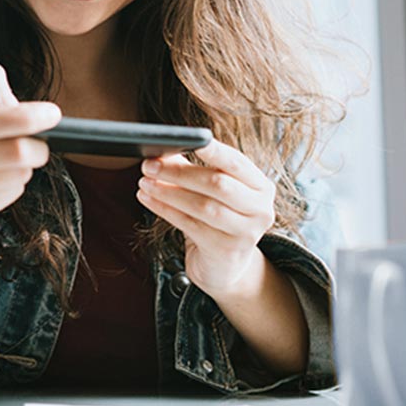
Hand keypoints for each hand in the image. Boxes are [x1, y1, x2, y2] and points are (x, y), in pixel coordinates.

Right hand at [0, 63, 60, 223]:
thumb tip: (14, 104)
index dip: (28, 118)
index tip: (52, 114)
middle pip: (14, 155)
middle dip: (38, 145)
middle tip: (39, 139)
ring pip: (17, 176)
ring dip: (24, 164)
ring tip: (10, 154)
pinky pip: (11, 194)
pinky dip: (14, 181)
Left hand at [136, 140, 276, 299]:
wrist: (225, 266)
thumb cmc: (217, 219)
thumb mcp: (212, 192)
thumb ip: (192, 168)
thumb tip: (163, 150)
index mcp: (261, 186)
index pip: (237, 163)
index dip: (214, 151)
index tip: (191, 139)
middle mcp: (260, 209)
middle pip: (218, 184)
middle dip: (179, 172)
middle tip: (149, 165)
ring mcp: (246, 232)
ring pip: (203, 206)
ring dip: (169, 191)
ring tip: (145, 182)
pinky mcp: (226, 250)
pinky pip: (190, 225)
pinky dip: (165, 210)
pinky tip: (148, 200)